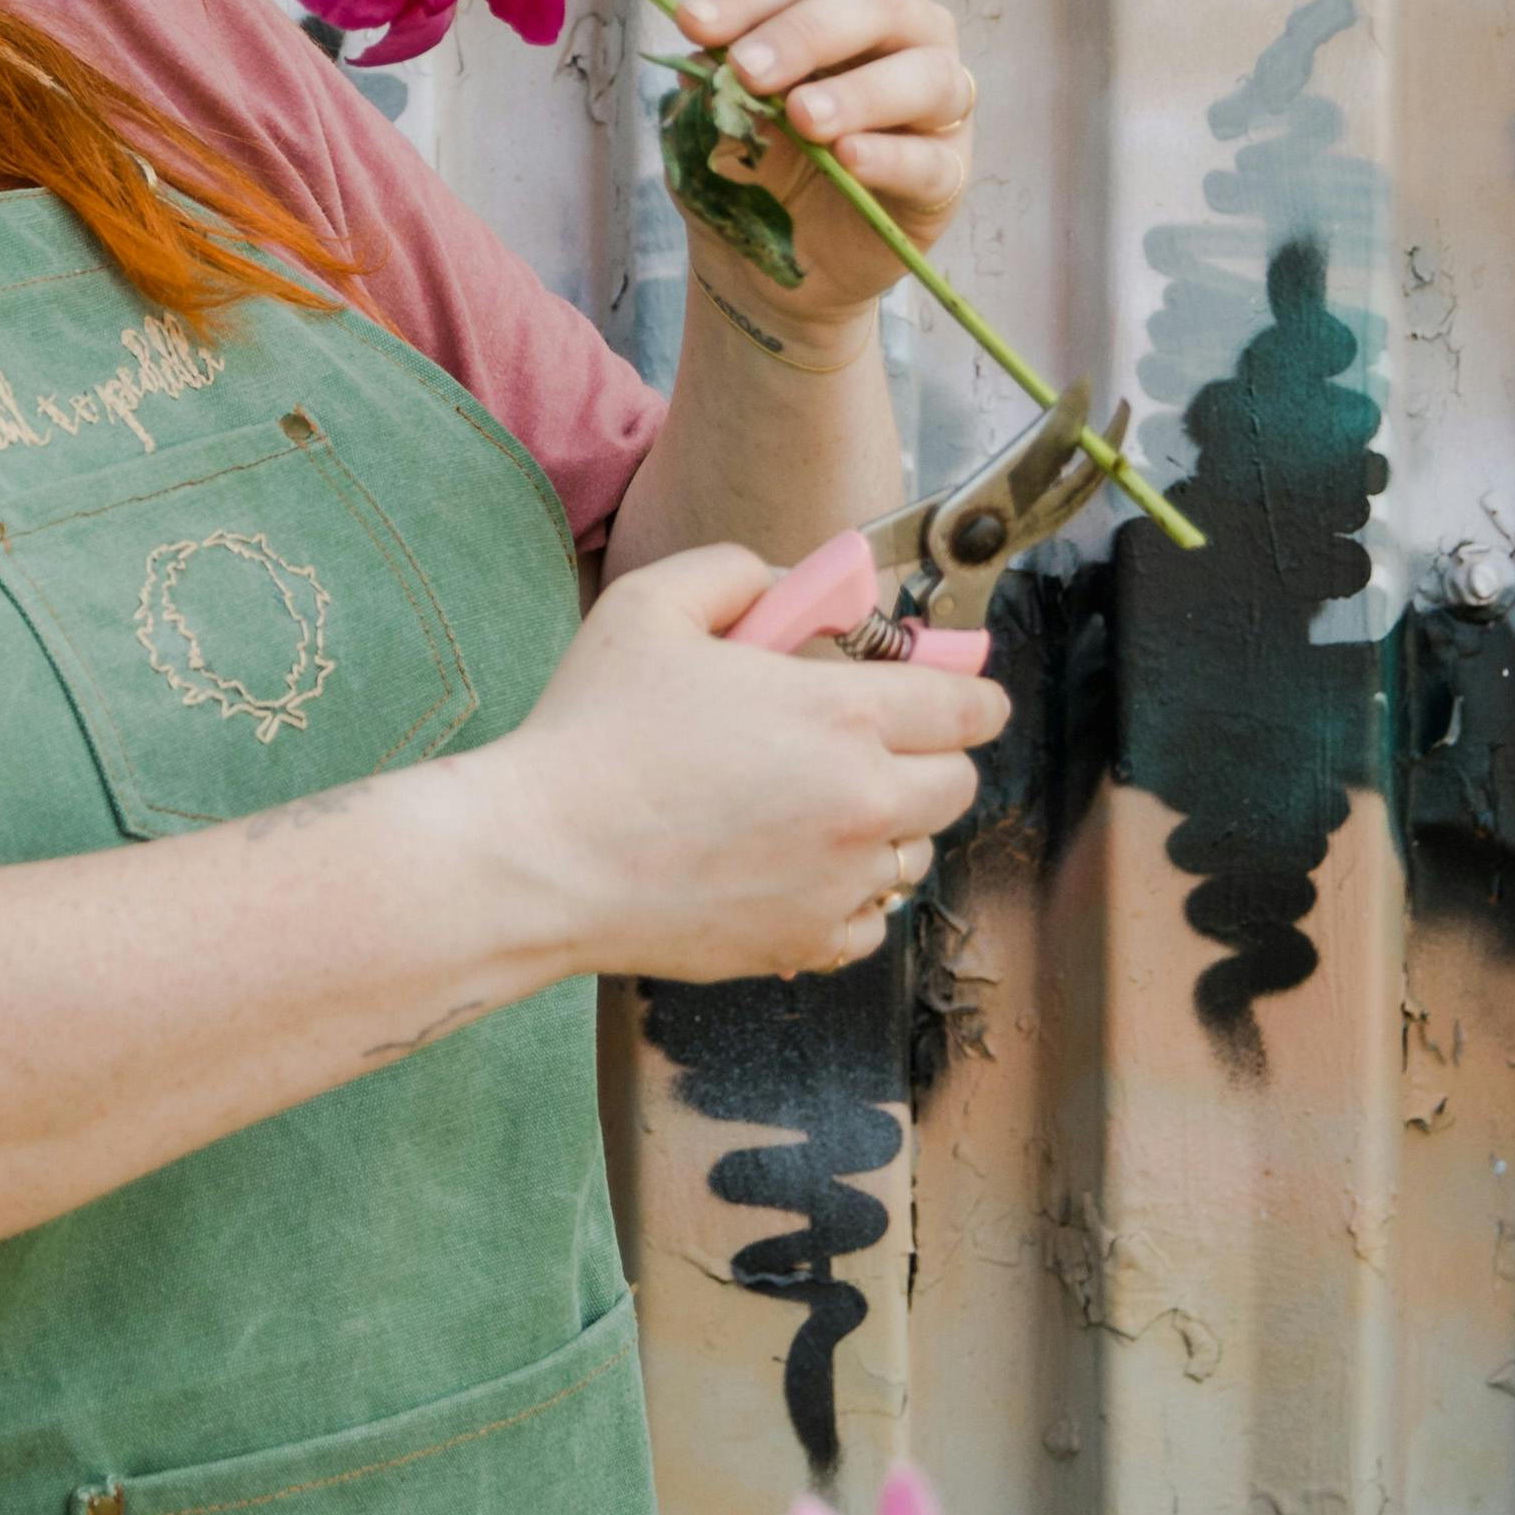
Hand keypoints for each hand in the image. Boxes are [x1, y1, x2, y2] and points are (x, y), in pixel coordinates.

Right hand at [446, 543, 1007, 983]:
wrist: (542, 860)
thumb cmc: (590, 734)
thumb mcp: (651, 606)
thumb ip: (740, 572)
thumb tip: (795, 587)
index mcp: (842, 714)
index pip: (972, 706)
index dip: (966, 691)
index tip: (945, 689)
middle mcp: (862, 802)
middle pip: (960, 784)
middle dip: (927, 755)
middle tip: (867, 743)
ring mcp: (840, 883)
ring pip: (916, 853)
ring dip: (886, 826)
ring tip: (812, 806)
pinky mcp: (808, 942)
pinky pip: (872, 920)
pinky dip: (848, 895)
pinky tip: (791, 866)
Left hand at [665, 0, 974, 338]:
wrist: (763, 259)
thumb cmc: (745, 163)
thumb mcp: (716, 121)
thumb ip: (720, 89)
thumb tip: (716, 64)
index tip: (692, 23)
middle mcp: (902, 33)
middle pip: (876, 2)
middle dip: (806, 31)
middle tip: (748, 69)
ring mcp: (936, 102)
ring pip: (925, 75)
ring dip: (858, 93)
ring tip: (802, 117)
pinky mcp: (947, 173)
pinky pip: (931, 160)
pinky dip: (890, 157)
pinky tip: (848, 159)